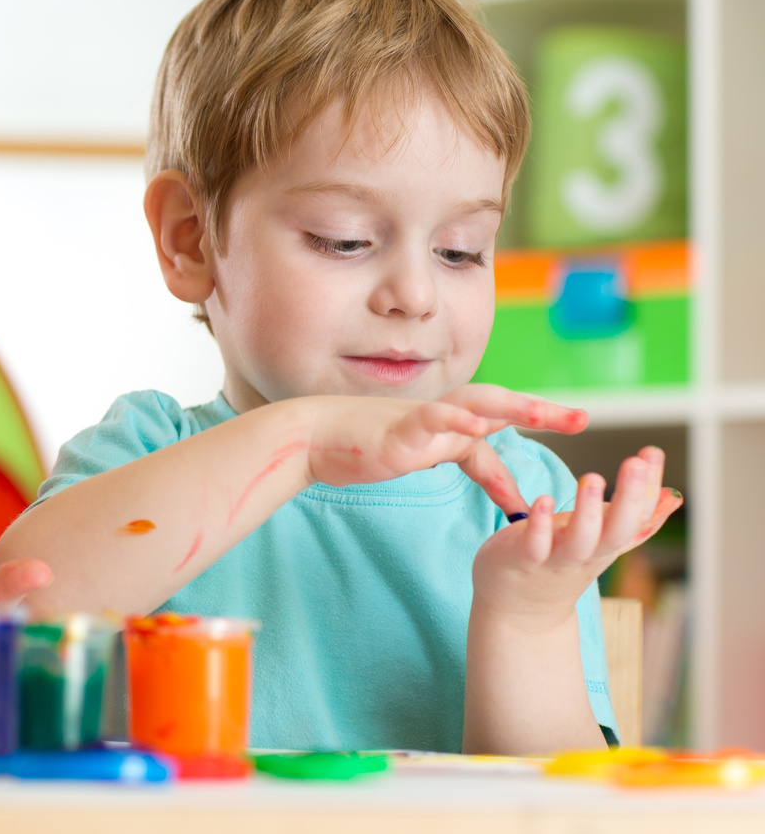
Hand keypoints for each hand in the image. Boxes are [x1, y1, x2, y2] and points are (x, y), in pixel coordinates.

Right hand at [305, 385, 586, 515]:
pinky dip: (453, 419)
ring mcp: (419, 421)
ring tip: (542, 411)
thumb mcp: (420, 455)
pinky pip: (429, 419)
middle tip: (580, 418)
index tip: (575, 430)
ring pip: (472, 404)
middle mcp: (439, 416)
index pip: (499, 424)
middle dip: (540, 410)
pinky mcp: (395, 431)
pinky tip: (474, 424)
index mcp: (447, 423)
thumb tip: (506, 486)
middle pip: (497, 405)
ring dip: (510, 406)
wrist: (311, 437)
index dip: (538, 425)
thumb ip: (462, 460)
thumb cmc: (362, 445)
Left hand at [472, 446, 681, 630]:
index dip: (647, 485)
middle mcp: (588, 552)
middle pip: (618, 530)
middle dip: (630, 498)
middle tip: (635, 463)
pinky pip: (535, 546)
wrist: (521, 612)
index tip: (653, 451)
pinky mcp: (524, 561)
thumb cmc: (560, 563)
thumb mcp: (602, 541)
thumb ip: (634, 520)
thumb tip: (672, 497)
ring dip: (588, 511)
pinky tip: (544, 500)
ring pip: (580, 540)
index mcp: (608, 542)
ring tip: (593, 477)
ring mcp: (556, 559)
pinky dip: (541, 525)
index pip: (637, 514)